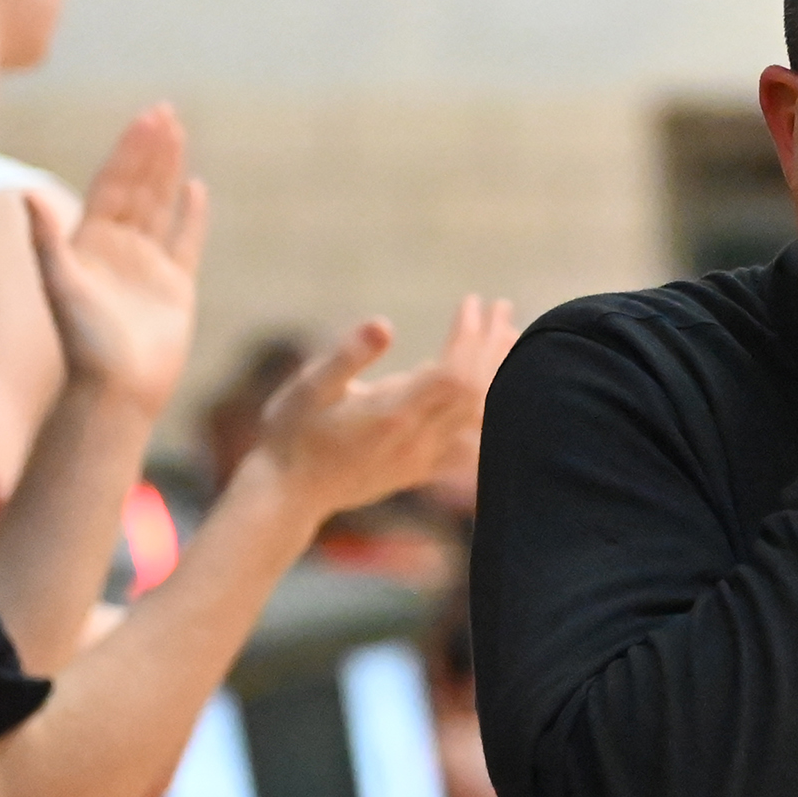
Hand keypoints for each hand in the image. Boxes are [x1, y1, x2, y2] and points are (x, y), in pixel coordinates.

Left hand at [29, 105, 205, 416]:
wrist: (116, 390)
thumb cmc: (84, 342)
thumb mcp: (59, 284)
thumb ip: (45, 238)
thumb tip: (24, 193)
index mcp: (90, 242)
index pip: (113, 184)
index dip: (129, 150)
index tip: (146, 119)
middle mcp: (118, 248)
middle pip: (138, 187)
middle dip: (151, 150)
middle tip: (165, 111)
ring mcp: (148, 266)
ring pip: (161, 206)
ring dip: (169, 171)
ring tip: (179, 135)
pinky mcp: (175, 288)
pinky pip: (186, 242)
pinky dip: (192, 216)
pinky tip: (197, 189)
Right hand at [254, 295, 517, 522]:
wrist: (288, 494)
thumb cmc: (291, 434)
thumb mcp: (309, 387)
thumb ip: (347, 355)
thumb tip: (383, 324)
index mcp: (394, 414)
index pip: (455, 372)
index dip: (470, 336)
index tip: (472, 302)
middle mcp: (418, 439)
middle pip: (478, 390)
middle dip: (493, 345)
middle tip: (502, 306)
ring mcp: (424, 458)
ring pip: (480, 416)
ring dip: (499, 374)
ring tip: (510, 337)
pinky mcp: (422, 469)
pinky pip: (473, 444)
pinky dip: (492, 412)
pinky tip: (501, 395)